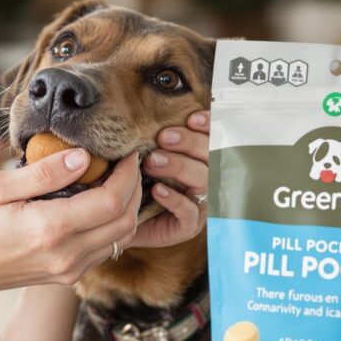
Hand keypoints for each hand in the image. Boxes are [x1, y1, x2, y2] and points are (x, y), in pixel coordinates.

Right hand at [0, 148, 141, 305]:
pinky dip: (115, 224)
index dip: (128, 174)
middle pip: (126, 221)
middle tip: (127, 162)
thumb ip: (44, 172)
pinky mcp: (68, 275)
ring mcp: (69, 269)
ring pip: (122, 237)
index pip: (112, 201)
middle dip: (135, 188)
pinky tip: (102, 201)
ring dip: (128, 206)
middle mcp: (67, 254)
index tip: (127, 152)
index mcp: (50, 228)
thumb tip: (83, 156)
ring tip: (118, 178)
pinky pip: (107, 248)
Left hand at [131, 110, 209, 248]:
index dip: (210, 127)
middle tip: (164, 137)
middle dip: (190, 143)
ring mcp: (200, 204)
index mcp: (202, 159)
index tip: (192, 118)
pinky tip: (157, 190)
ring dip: (179, 167)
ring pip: (203, 182)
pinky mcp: (188, 225)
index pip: (216, 139)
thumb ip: (157, 139)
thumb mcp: (149, 155)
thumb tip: (147, 115)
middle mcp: (207, 180)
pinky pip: (189, 212)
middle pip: (213, 158)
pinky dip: (174, 199)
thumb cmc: (140, 181)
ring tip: (153, 161)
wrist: (124, 219)